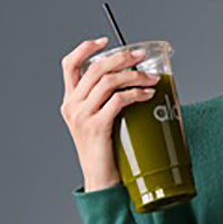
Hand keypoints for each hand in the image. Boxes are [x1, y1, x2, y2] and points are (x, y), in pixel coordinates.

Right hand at [59, 36, 161, 185]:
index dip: (86, 48)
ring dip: (134, 75)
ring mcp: (82, 116)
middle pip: (95, 68)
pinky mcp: (96, 127)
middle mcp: (72, 106)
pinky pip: (118, 101)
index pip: (70, 64)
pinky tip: (148, 94)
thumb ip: (106, 102)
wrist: (101, 182)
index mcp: (70, 101)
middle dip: (122, 58)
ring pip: (108, 82)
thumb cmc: (107, 152)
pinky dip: (136, 94)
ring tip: (152, 78)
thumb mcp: (99, 122)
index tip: (106, 41)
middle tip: (142, 57)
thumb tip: (135, 80)